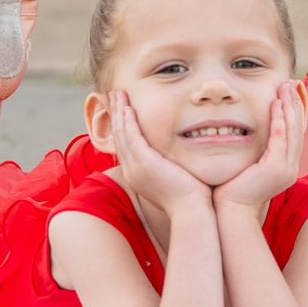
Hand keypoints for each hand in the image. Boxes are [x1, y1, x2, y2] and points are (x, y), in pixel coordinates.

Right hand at [107, 91, 212, 214]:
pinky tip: (128, 108)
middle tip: (115, 96)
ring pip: (122, 135)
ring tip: (118, 96)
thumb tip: (177, 156)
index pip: (125, 146)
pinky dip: (128, 122)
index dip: (122, 126)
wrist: (192, 210)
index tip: (123, 110)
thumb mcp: (174, 178)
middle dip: (116, 115)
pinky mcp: (145, 164)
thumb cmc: (191, 197)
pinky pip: (132, 138)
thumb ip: (170, 166)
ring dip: (119, 113)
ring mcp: (136, 168)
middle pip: (119, 138)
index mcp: (137, 176)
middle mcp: (132, 172)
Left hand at [213, 87, 306, 210]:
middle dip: (295, 104)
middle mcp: (291, 167)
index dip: (295, 112)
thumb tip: (249, 135)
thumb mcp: (250, 167)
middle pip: (298, 129)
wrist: (231, 211)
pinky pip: (280, 138)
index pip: (295, 134)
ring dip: (289, 107)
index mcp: (287, 167)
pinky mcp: (276, 168)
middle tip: (292, 84)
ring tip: (285, 88)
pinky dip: (279, 120)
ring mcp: (286, 168)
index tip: (291, 93)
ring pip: (292, 131)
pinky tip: (276, 105)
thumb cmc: (234, 189)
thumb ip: (256, 153)